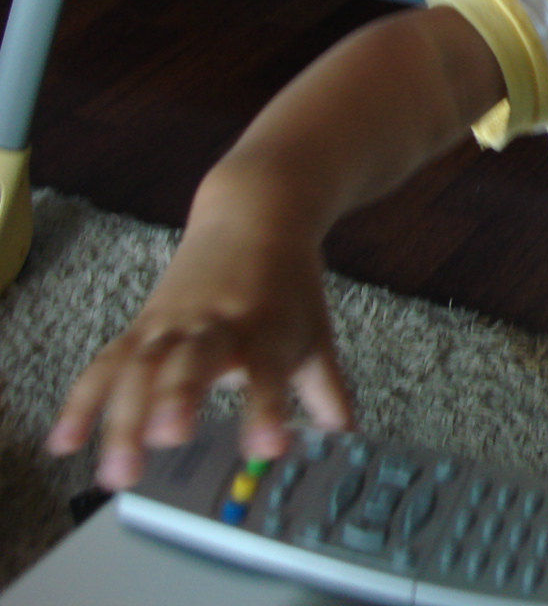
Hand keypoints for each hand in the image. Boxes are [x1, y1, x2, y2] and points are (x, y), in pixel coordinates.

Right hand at [46, 217, 351, 489]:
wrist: (255, 215)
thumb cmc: (285, 286)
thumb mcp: (314, 333)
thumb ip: (326, 390)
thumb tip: (344, 436)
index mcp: (267, 329)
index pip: (269, 373)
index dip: (267, 410)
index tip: (268, 446)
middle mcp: (218, 325)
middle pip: (192, 362)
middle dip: (178, 399)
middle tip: (171, 436)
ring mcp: (174, 324)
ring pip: (142, 367)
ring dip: (124, 418)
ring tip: (119, 470)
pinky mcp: (143, 326)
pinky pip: (107, 364)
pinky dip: (83, 402)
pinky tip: (65, 442)